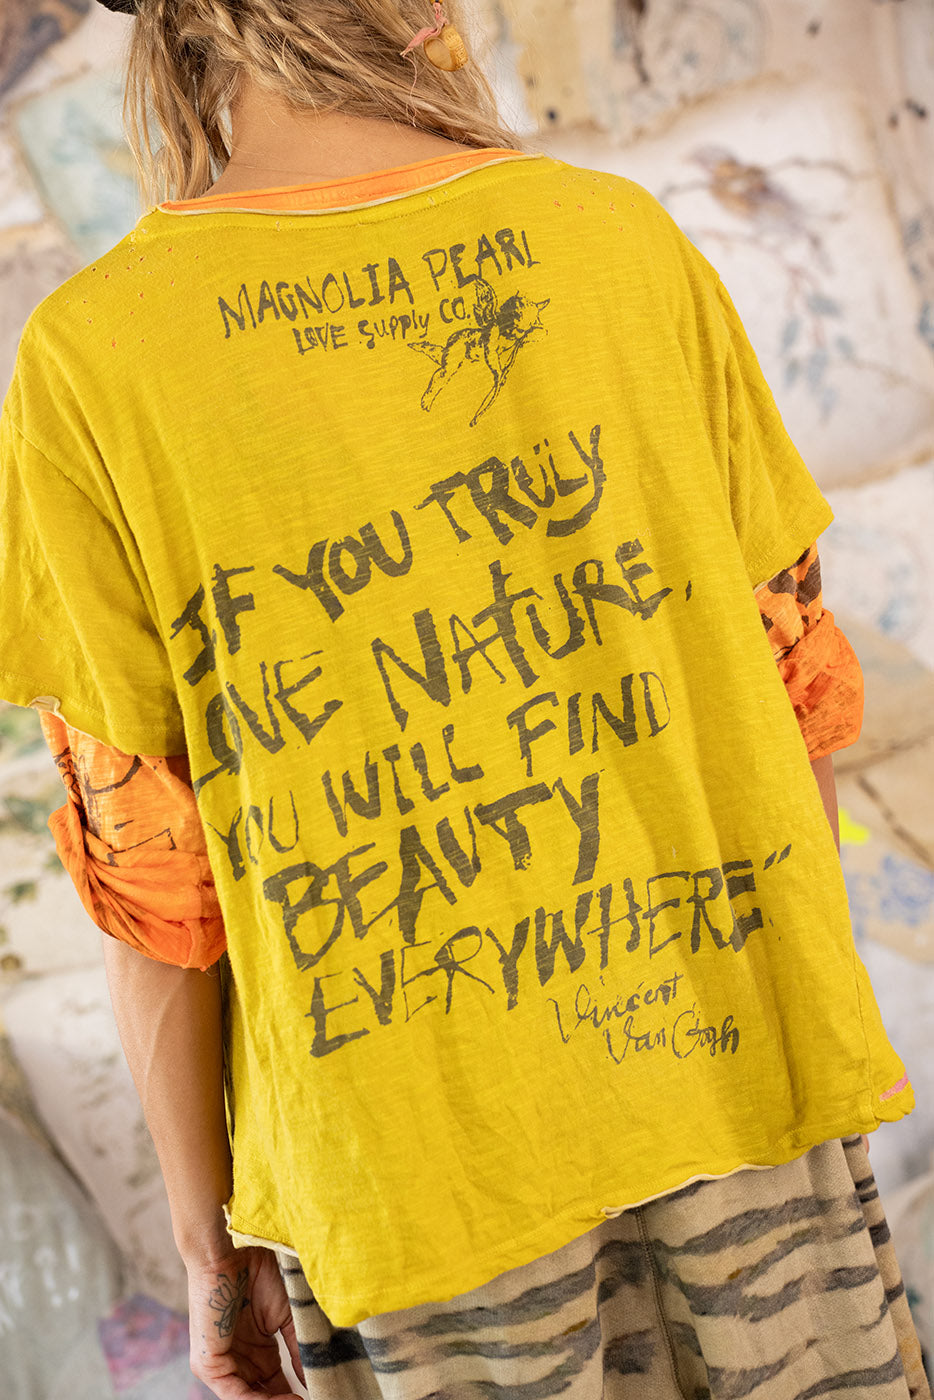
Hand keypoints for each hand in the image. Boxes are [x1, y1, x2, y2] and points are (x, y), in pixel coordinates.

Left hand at [187, 1244, 305, 1397]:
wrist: (232, 1250)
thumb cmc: (258, 1273)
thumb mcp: (286, 1316)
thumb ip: (297, 1348)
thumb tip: (314, 1378)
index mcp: (256, 1349)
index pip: (274, 1384)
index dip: (294, 1394)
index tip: (320, 1394)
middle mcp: (239, 1360)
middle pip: (262, 1394)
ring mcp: (221, 1363)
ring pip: (248, 1398)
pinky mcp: (207, 1363)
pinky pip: (233, 1395)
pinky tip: (285, 1399)